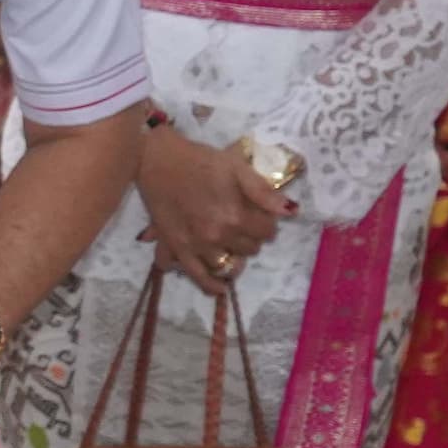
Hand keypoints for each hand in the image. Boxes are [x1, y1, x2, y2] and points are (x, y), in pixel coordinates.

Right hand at [135, 131, 288, 291]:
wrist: (156, 160)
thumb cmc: (199, 161)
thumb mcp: (236, 168)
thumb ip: (263, 191)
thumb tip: (291, 211)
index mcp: (234, 216)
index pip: (267, 232)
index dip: (268, 222)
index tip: (261, 214)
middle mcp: (216, 237)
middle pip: (250, 250)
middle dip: (252, 238)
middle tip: (244, 224)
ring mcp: (195, 246)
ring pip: (227, 266)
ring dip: (234, 258)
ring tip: (232, 247)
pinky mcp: (175, 249)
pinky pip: (195, 275)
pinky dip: (208, 284)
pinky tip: (218, 287)